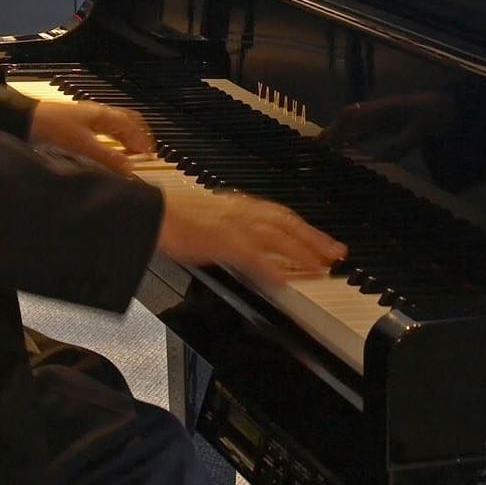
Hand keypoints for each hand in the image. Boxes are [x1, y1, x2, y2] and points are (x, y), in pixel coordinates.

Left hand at [29, 99, 153, 176]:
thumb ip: (108, 157)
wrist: (27, 121)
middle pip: (126, 121)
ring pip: (115, 124)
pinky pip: (103, 128)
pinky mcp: (77, 123)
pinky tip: (107, 149)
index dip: (143, 140)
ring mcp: (88, 117)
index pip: (132, 126)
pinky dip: (112, 138)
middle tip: (145, 151)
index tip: (150, 155)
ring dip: (125, 137)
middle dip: (138, 135)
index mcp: (104, 115)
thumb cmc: (54, 128)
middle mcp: (98, 113)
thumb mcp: (84, 146)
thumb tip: (130, 168)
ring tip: (129, 152)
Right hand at [157, 188, 346, 285]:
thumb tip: (248, 245)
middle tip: (337, 255)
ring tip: (320, 268)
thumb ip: (231, 230)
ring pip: (276, 236)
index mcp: (237, 205)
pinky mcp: (220, 239)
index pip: (280, 216)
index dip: (304, 230)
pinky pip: (252, 254)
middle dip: (313, 239)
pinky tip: (284, 280)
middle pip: (286, 223)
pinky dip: (270, 267)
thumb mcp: (208, 220)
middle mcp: (239, 210)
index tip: (323, 243)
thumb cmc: (169, 218)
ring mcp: (231, 224)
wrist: (148, 214)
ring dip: (301, 252)